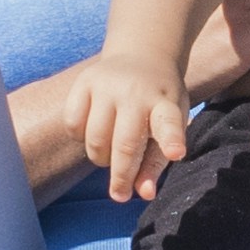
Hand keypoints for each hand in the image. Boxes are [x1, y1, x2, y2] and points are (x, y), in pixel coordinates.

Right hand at [76, 51, 197, 203]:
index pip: (169, 122)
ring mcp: (107, 85)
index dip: (171, 140)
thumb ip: (157, 161)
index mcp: (164, 103)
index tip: (176, 153)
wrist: (142, 55)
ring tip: (111, 154)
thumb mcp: (170, 125)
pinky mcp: (84, 82)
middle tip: (120, 195)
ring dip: (101, 159)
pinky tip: (94, 133)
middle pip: (125, 144)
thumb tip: (143, 194)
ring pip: (95, 139)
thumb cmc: (158, 102)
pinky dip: (81, 138)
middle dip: (122, 176)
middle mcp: (136, 92)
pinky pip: (73, 125)